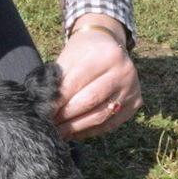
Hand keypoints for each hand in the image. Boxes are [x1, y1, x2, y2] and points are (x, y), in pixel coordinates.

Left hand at [54, 14, 141, 140]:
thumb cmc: (84, 51)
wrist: (109, 45)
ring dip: (76, 128)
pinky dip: (89, 131)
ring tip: (58, 132)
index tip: (42, 112)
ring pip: (100, 116)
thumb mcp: (69, 56)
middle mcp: (124, 72)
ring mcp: (133, 89)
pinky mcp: (135, 104)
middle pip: (90, 102)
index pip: (76, 83)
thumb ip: (58, 79)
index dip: (57, 101)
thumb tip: (43, 106)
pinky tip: (74, 133)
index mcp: (106, 56)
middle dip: (65, 116)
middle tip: (48, 125)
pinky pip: (110, 124)